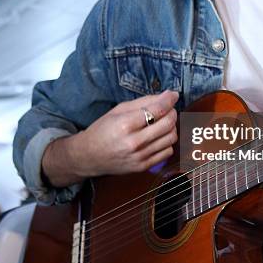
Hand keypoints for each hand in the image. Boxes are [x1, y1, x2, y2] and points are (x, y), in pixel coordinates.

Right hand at [42, 90, 178, 184]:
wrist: (89, 157)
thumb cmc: (102, 130)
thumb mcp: (118, 110)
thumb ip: (144, 102)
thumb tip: (168, 95)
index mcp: (125, 125)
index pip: (157, 110)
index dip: (169, 100)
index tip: (173, 95)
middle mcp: (134, 143)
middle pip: (168, 124)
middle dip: (172, 112)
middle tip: (167, 108)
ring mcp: (140, 157)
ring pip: (171, 138)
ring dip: (171, 127)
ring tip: (162, 122)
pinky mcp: (143, 166)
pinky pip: (168, 152)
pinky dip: (167, 142)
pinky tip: (158, 137)